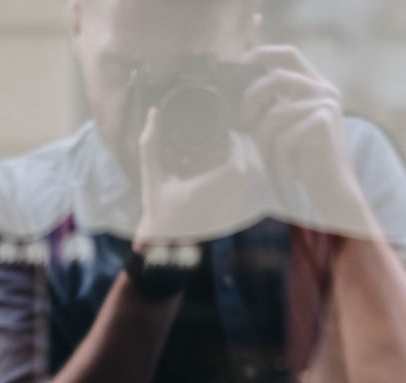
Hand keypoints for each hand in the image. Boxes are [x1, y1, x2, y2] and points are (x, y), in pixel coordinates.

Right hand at [134, 107, 262, 246]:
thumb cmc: (159, 211)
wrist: (165, 246)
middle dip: (246, 147)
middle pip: (252, 169)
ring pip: (254, 179)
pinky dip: (245, 174)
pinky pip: (250, 189)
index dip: (238, 145)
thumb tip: (154, 113)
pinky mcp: (235, 218)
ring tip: (233, 147)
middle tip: (233, 135)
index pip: (237, 166)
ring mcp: (231, 214)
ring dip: (248, 159)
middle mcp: (221, 206)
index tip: (227, 134)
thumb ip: (151, 144)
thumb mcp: (152, 177)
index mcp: (202, 194)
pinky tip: (233, 165)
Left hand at [238, 46, 366, 227]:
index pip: (288, 54)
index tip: (240, 65)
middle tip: (241, 121)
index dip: (262, 54)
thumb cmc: (305, 161)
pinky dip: (280, 158)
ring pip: (276, 115)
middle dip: (251, 98)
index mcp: (317, 85)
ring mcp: (326, 105)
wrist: (333, 189)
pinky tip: (288, 170)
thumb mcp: (288, 125)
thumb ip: (274, 103)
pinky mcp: (323, 124)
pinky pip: (285, 137)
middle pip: (276, 78)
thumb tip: (240, 89)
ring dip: (264, 141)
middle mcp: (325, 90)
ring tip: (268, 158)